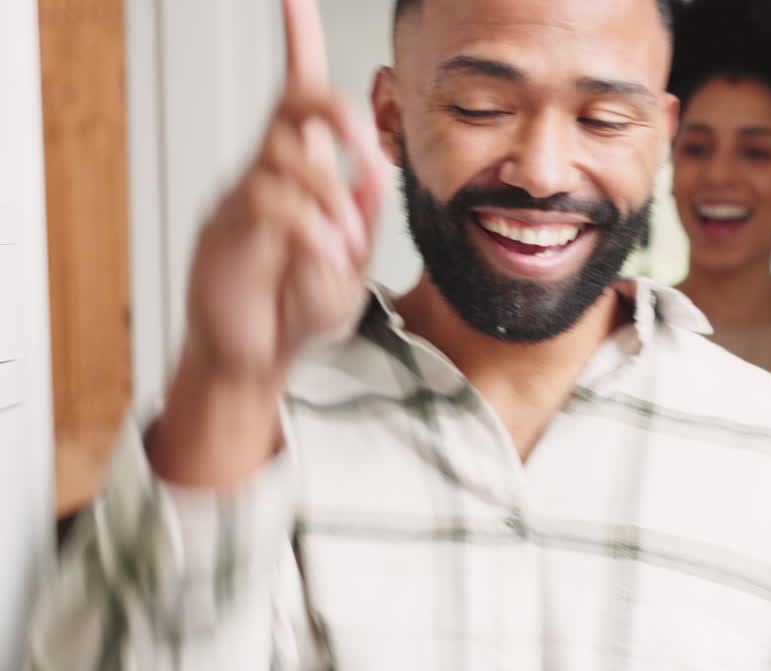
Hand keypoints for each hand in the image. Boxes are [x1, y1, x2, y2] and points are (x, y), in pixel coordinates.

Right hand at [150, 0, 388, 488]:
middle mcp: (267, 173)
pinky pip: (271, 203)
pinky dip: (309, 226)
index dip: (298, 43)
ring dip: (332, 198)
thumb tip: (373, 177)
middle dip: (341, 117)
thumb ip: (363, 219)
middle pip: (297, 107)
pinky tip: (323, 252)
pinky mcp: (228, 231)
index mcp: (300, 172)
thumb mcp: (351, 263)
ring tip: (346, 245)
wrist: (259, 357)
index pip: (299, 95)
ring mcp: (244, 199)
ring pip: (289, 157)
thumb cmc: (298, 307)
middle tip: (369, 154)